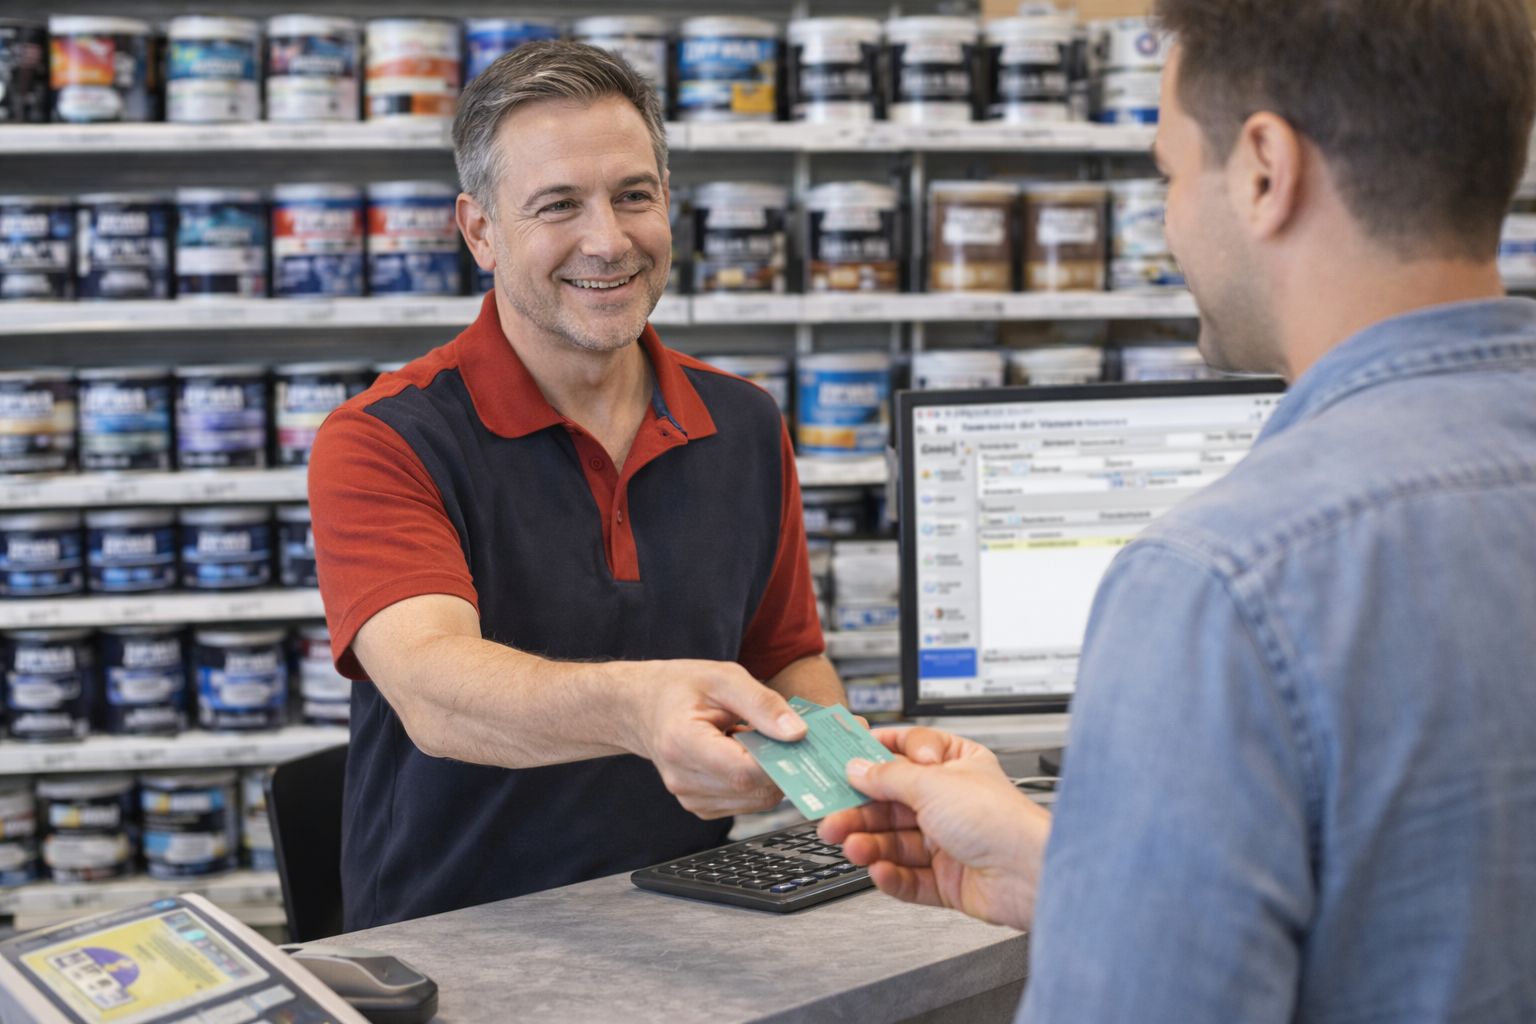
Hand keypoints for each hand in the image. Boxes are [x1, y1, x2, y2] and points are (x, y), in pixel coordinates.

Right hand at [625, 660, 806, 819]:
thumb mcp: (725, 678)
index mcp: (682, 743)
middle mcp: (682, 779)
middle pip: (754, 790)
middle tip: (783, 734)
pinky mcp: (700, 807)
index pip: (744, 771)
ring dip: (768, 773)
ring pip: (755, 800)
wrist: (644, 707)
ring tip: (754, 739)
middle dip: (780, 764)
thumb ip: (763, 704)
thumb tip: (798, 733)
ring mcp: (690, 798)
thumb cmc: (681, 688)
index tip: (799, 740)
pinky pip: (746, 802)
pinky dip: (756, 781)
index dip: (778, 761)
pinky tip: (743, 754)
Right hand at [818, 727, 1050, 930]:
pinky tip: (879, 871)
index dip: (873, 756)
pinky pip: (909, 877)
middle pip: (893, 803)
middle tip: (831, 818)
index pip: (906, 753)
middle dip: (860, 812)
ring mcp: (950, 842)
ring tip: (852, 847)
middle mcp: (952, 802)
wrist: (1031, 875)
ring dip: (871, 844)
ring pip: (896, 842)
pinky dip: (891, 875)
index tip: (841, 758)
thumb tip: (857, 768)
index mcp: (955, 765)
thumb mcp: (931, 783)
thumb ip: (888, 777)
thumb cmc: (998, 819)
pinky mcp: (948, 879)